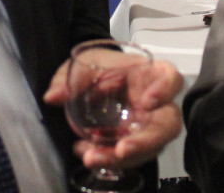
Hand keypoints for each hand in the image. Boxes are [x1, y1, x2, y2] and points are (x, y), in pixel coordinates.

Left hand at [43, 56, 182, 170]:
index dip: (165, 90)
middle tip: (121, 150)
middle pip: (167, 125)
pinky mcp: (135, 142)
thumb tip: (52, 97)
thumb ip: (68, 78)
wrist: (93, 78)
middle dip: (145, 142)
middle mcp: (156, 103)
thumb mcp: (83, 64)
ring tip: (92, 157)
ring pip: (148, 148)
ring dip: (122, 158)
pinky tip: (88, 154)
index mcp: (149, 75)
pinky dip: (109, 159)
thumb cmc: (99, 65)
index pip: (170, 78)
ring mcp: (147, 125)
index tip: (148, 102)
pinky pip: (129, 157)